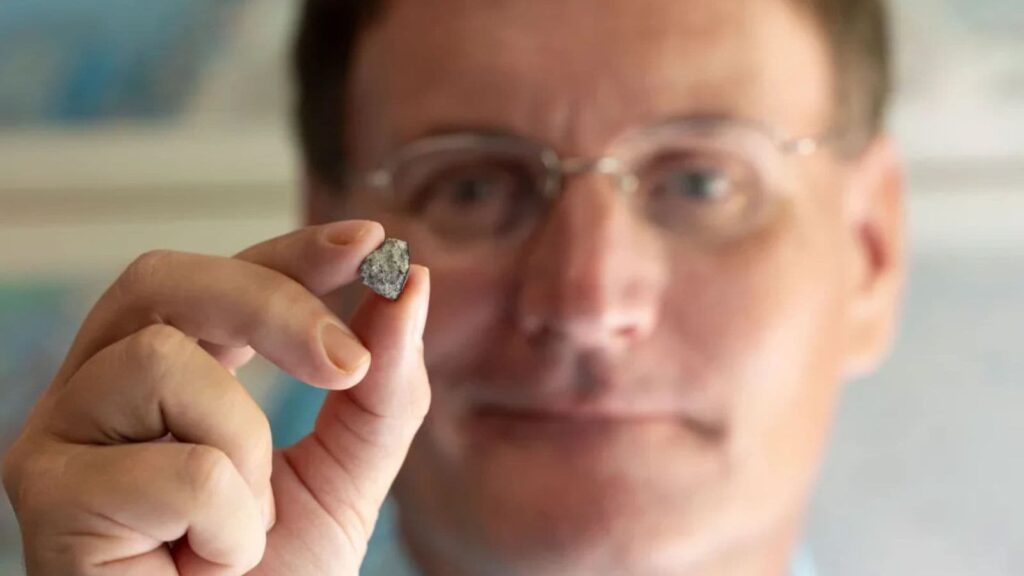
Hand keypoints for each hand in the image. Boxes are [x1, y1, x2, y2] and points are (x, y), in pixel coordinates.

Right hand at [2, 220, 430, 574]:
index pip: (217, 278)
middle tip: (347, 364)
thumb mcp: (349, 471)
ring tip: (239, 525)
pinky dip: (226, 523)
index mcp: (165, 372)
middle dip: (273, 305)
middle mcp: (97, 388)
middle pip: (166, 281)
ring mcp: (61, 435)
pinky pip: (179, 467)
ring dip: (244, 450)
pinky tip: (199, 561)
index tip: (369, 241)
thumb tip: (413, 282)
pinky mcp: (48, 495)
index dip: (289, 251)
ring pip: (166, 362)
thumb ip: (382, 384)